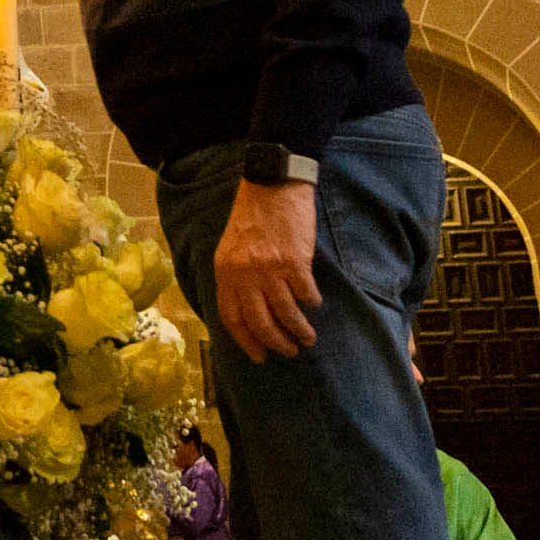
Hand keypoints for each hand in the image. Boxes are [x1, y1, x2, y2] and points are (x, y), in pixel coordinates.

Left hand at [213, 178, 321, 361]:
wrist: (272, 183)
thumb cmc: (253, 215)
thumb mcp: (231, 246)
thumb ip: (235, 275)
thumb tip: (249, 310)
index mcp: (225, 271)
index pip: (232, 317)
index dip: (246, 341)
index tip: (260, 356)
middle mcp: (244, 273)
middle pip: (260, 322)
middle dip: (276, 343)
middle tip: (290, 352)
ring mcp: (269, 268)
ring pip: (286, 313)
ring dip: (299, 331)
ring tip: (308, 338)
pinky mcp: (294, 261)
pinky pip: (305, 293)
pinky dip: (311, 303)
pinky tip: (314, 303)